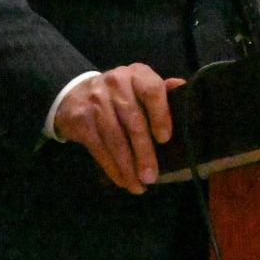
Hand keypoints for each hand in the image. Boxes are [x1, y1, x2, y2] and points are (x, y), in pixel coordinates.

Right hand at [53, 64, 186, 193]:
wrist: (75, 94)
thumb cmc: (120, 95)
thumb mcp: (140, 86)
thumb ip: (162, 91)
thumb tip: (184, 88)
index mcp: (138, 74)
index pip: (152, 91)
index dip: (160, 115)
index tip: (165, 139)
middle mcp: (116, 83)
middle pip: (133, 121)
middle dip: (144, 153)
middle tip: (152, 176)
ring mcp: (95, 101)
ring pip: (115, 138)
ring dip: (128, 166)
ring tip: (138, 185)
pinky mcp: (80, 119)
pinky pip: (99, 147)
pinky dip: (111, 167)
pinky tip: (122, 180)